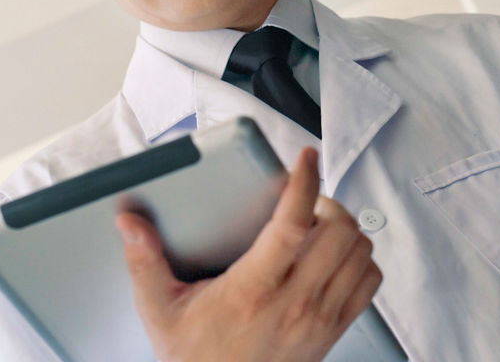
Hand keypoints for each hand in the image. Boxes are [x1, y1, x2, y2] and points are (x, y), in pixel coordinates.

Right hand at [115, 148, 382, 361]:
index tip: (305, 158)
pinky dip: (360, 261)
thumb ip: (144, 263)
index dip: (303, 184)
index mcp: (251, 291)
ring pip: (359, 252)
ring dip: (345, 231)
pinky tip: (334, 260)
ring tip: (317, 231)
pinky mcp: (335, 331)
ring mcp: (319, 318)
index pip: (290, 226)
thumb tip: (129, 223)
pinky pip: (369, 281)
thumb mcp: (160, 311)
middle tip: (304, 207)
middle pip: (338, 231)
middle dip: (326, 205)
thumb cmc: (195, 356)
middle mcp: (293, 303)